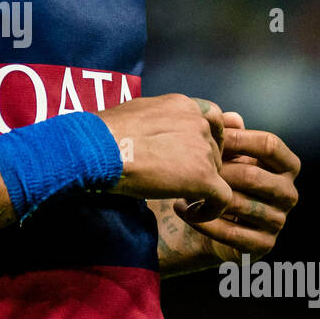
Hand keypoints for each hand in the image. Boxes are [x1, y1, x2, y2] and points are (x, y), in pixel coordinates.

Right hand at [100, 93, 232, 219]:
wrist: (99, 150)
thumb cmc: (104, 134)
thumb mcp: (137, 113)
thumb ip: (158, 120)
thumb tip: (152, 132)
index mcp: (183, 105)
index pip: (212, 118)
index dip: (207, 138)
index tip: (194, 153)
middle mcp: (198, 122)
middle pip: (215, 148)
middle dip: (202, 164)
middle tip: (181, 178)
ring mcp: (203, 149)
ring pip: (217, 172)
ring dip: (201, 185)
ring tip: (179, 197)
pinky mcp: (203, 177)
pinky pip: (221, 198)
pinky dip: (211, 209)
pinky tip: (191, 213)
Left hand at [171, 111, 299, 261]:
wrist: (208, 221)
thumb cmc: (218, 178)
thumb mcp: (225, 154)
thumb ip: (228, 134)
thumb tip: (231, 117)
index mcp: (287, 166)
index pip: (270, 145)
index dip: (239, 139)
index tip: (210, 137)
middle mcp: (289, 194)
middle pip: (253, 176)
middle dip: (218, 171)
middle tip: (190, 168)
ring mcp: (278, 221)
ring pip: (240, 204)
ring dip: (208, 197)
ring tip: (182, 189)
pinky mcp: (263, 246)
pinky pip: (232, 233)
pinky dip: (203, 221)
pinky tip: (182, 210)